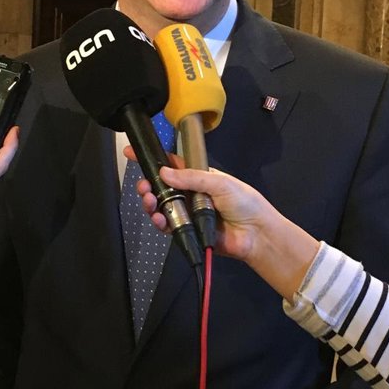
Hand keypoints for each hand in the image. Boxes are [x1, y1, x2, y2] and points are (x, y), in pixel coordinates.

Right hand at [125, 149, 320, 300]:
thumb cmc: (245, 204)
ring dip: (151, 203)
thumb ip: (191, 177)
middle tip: (143, 186)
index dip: (154, 160)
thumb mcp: (219, 183)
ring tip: (149, 202)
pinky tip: (157, 218)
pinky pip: (167, 226)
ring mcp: (188, 213)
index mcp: (200, 177)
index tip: (133, 153)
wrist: (256, 235)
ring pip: (161, 206)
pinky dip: (159, 221)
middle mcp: (192, 194)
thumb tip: (164, 172)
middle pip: (162, 187)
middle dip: (148, 185)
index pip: (173, 165)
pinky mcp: (187, 231)